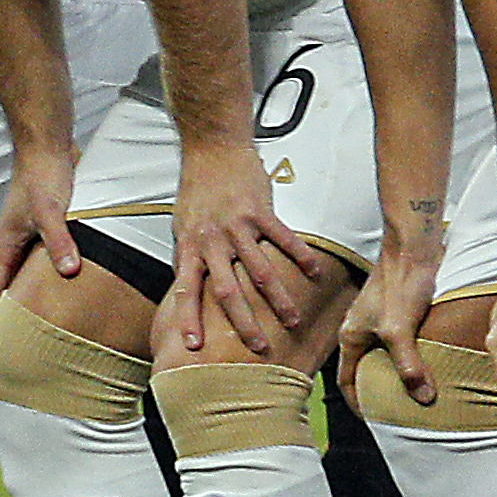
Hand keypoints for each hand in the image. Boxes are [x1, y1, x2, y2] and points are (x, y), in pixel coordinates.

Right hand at [0, 143, 81, 338]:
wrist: (49, 147)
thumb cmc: (41, 174)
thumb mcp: (49, 211)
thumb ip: (58, 240)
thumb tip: (67, 269)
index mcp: (6, 245)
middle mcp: (15, 245)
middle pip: (9, 289)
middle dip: (8, 317)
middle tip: (13, 345)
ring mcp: (31, 238)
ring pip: (28, 277)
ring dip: (31, 299)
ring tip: (41, 326)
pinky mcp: (49, 230)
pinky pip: (46, 263)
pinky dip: (52, 279)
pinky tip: (67, 289)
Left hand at [167, 138, 330, 355]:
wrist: (212, 148)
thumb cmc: (197, 189)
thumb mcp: (181, 226)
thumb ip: (188, 258)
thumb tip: (187, 290)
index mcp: (190, 246)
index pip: (186, 290)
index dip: (188, 319)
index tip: (193, 347)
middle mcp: (211, 240)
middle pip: (226, 289)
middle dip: (242, 322)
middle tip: (258, 347)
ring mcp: (236, 226)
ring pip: (259, 270)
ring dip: (277, 300)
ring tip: (293, 321)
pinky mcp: (259, 211)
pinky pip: (283, 238)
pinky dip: (299, 257)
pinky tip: (314, 274)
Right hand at [336, 242, 443, 410]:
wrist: (414, 247)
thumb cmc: (400, 284)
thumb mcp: (400, 331)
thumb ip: (409, 366)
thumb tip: (423, 399)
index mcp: (350, 336)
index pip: (346, 382)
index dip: (358, 404)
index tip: (377, 421)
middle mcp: (360, 330)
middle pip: (366, 371)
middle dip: (380, 393)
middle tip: (400, 413)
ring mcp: (378, 321)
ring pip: (385, 358)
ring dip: (398, 376)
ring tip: (417, 395)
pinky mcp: (397, 313)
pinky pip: (400, 345)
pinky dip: (410, 360)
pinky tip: (429, 367)